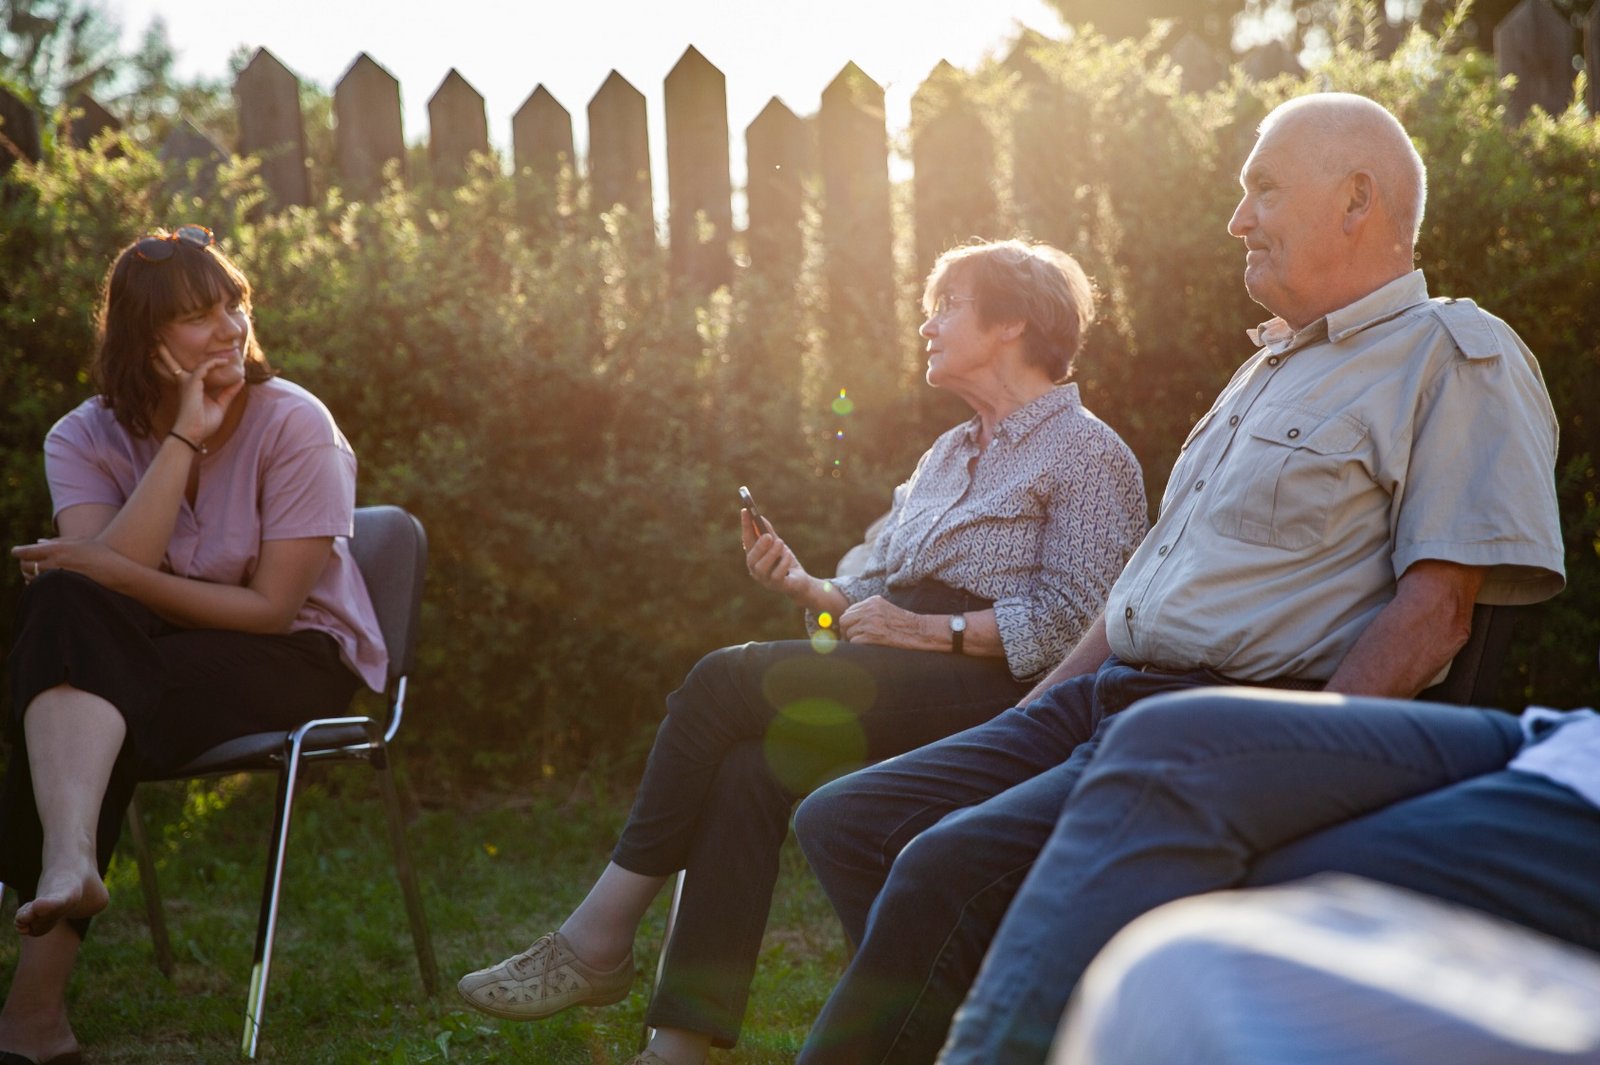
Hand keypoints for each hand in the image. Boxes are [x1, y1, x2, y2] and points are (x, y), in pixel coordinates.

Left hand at [12, 538, 129, 587]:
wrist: (116, 573)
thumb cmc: (101, 555)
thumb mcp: (82, 542)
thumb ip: (58, 540)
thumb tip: (38, 542)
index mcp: (57, 548)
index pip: (27, 550)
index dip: (18, 551)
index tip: (15, 552)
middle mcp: (54, 562)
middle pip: (25, 564)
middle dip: (24, 564)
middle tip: (27, 563)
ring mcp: (57, 577)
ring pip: (31, 577)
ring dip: (30, 575)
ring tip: (36, 573)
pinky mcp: (60, 588)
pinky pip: (40, 587)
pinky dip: (38, 584)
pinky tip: (44, 582)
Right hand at [156, 343, 243, 444]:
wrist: (193, 434)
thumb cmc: (204, 423)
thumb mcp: (220, 405)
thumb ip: (228, 392)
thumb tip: (240, 380)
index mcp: (191, 387)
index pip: (186, 372)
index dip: (177, 362)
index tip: (187, 354)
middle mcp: (187, 383)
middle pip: (173, 364)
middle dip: (164, 354)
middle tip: (157, 341)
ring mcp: (188, 383)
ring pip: (195, 363)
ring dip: (203, 355)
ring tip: (223, 354)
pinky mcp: (192, 384)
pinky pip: (204, 368)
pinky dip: (214, 363)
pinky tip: (224, 362)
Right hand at [742, 510, 813, 600]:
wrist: (799, 581)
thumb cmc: (785, 562)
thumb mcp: (777, 545)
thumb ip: (769, 533)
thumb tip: (760, 518)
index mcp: (754, 557)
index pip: (747, 540)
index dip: (745, 526)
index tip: (745, 511)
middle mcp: (756, 570)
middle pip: (751, 558)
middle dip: (759, 546)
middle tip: (768, 536)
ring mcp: (765, 580)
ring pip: (762, 567)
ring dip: (772, 553)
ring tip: (780, 543)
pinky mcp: (777, 586)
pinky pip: (777, 574)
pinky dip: (783, 562)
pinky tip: (788, 555)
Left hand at [836, 595, 932, 649]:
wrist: (919, 631)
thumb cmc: (903, 623)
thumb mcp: (885, 609)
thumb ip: (869, 611)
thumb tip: (849, 620)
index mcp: (872, 601)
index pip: (849, 610)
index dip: (849, 622)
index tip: (853, 629)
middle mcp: (870, 609)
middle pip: (844, 620)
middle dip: (846, 630)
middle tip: (853, 638)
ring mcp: (871, 622)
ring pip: (848, 632)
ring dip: (853, 640)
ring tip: (864, 642)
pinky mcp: (872, 635)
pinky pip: (854, 642)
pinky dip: (858, 646)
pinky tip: (867, 646)